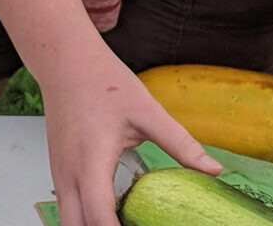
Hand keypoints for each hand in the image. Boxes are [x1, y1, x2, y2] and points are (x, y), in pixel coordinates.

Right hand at [39, 46, 220, 225]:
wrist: (65, 62)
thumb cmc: (102, 81)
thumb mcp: (146, 111)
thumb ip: (180, 142)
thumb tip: (213, 168)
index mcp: (91, 161)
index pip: (99, 216)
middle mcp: (69, 175)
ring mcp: (59, 176)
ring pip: (68, 222)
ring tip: (125, 223)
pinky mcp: (58, 172)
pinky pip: (67, 209)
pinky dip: (85, 220)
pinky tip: (111, 216)